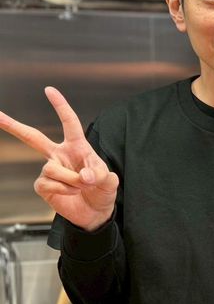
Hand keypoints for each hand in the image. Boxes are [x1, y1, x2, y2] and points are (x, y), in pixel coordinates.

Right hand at [0, 87, 117, 229]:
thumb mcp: (110, 182)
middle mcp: (60, 155)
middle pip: (33, 138)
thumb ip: (101, 175)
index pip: (69, 122)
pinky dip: (63, 190)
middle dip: (13, 126)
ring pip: (50, 168)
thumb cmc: (103, 191)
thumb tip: (85, 175)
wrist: (96, 213)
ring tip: (81, 186)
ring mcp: (50, 170)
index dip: (60, 106)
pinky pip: (47, 184)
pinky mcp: (43, 186)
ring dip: (70, 180)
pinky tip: (70, 193)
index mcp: (77, 147)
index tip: (49, 90)